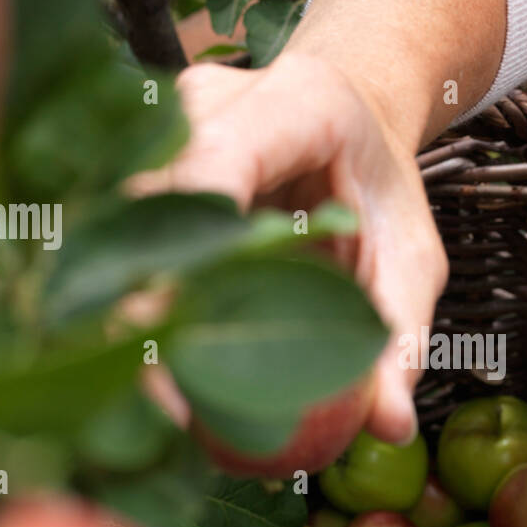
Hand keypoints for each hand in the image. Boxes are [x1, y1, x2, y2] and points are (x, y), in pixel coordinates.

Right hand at [125, 52, 447, 443]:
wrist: (353, 119)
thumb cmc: (380, 193)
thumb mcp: (410, 259)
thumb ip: (399, 336)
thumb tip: (391, 426)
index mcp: (299, 104)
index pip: (221, 165)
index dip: (186, 247)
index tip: (173, 337)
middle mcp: (214, 100)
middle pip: (151, 196)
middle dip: (142, 297)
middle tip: (157, 398)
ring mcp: (164, 122)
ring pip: (117, 214)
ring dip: (122, 302)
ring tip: (143, 393)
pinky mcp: (136, 156)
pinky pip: (115, 228)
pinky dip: (121, 295)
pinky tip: (137, 364)